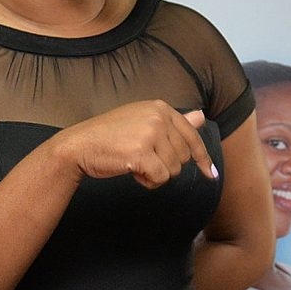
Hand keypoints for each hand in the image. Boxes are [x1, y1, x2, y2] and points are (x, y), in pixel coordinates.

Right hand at [51, 100, 217, 188]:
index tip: (210, 173)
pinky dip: (148, 182)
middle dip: (166, 165)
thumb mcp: (143, 122)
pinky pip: (161, 178)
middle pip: (183, 156)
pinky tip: (133, 172)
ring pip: (173, 170)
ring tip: (135, 164)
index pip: (192, 136)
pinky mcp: (141, 153)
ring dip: (156, 174)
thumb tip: (200, 116)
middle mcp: (158, 117)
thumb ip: (173, 122)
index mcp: (160, 107)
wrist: (80, 145)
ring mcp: (150, 134)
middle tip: (143, 159)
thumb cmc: (110, 136)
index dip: (203, 157)